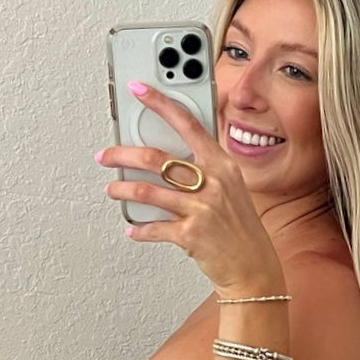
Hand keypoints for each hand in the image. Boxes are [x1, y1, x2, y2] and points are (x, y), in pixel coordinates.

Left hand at [95, 81, 284, 295]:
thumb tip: (168, 157)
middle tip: (106, 154)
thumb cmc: (240, 228)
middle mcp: (213, 183)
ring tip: (113, 189)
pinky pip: (153, 228)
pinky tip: (132, 229)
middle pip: (156, 158)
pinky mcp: (191, 235)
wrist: (254, 268)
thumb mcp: (232, 189)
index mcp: (222, 165)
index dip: (161, 103)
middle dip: (122, 153)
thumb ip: (206, 169)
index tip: (139, 90)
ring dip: (122, 189)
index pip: (188, 124)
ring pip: (146, 191)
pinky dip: (139, 229)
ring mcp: (202, 209)